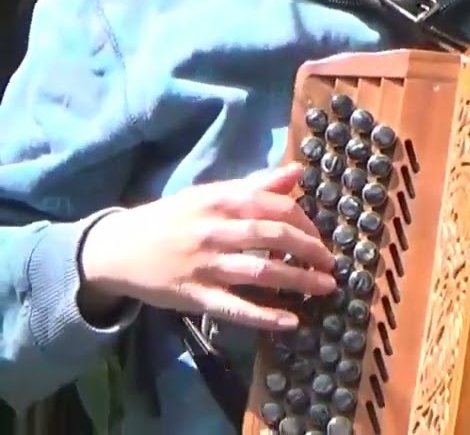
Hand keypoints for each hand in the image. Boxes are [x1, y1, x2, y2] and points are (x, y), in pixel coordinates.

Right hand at [79, 163, 336, 330]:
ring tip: (325, 288)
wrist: (115, 249)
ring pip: (261, 273)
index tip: (319, 237)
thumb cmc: (171, 219)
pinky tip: (291, 322)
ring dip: (299, 281)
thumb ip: (255, 185)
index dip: (305, 222)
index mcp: (220, 201)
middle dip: (310, 251)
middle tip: (331, 264)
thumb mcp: (209, 194)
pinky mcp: (194, 296)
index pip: (275, 207)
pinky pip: (235, 308)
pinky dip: (265, 316)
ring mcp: (205, 266)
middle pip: (274, 238)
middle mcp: (214, 231)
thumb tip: (298, 171)